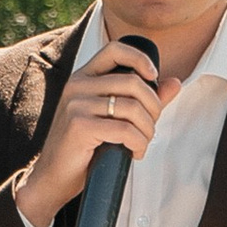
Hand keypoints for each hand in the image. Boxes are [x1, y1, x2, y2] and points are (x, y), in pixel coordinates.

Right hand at [16, 34, 169, 224]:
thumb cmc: (83, 147)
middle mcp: (77, 85)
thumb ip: (142, 99)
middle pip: (133, 82)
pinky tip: (135, 153)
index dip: (140, 58)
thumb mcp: (111, 117)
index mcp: (83, 77)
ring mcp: (76, 105)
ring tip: (142, 142)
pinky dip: (139, 143)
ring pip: (132, 107)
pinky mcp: (79, 126)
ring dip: (147, 130)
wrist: (52, 176)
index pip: (115, 50)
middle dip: (153, 107)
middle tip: (150, 127)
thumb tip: (174, 82)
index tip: (154, 76)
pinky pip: (125, 130)